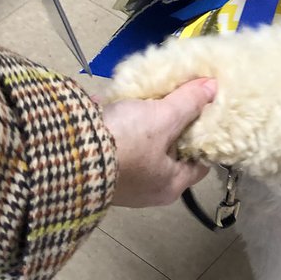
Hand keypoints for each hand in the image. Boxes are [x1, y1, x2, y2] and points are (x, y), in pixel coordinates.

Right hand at [101, 78, 217, 207]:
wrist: (66, 155)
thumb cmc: (125, 143)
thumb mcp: (162, 117)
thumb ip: (188, 102)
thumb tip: (213, 88)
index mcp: (171, 185)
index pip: (200, 164)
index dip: (205, 139)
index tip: (204, 115)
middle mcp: (149, 191)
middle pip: (172, 156)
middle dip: (174, 129)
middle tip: (178, 102)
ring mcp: (123, 185)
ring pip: (144, 150)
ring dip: (145, 127)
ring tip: (149, 101)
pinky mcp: (99, 172)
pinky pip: (119, 148)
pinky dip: (121, 129)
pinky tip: (121, 108)